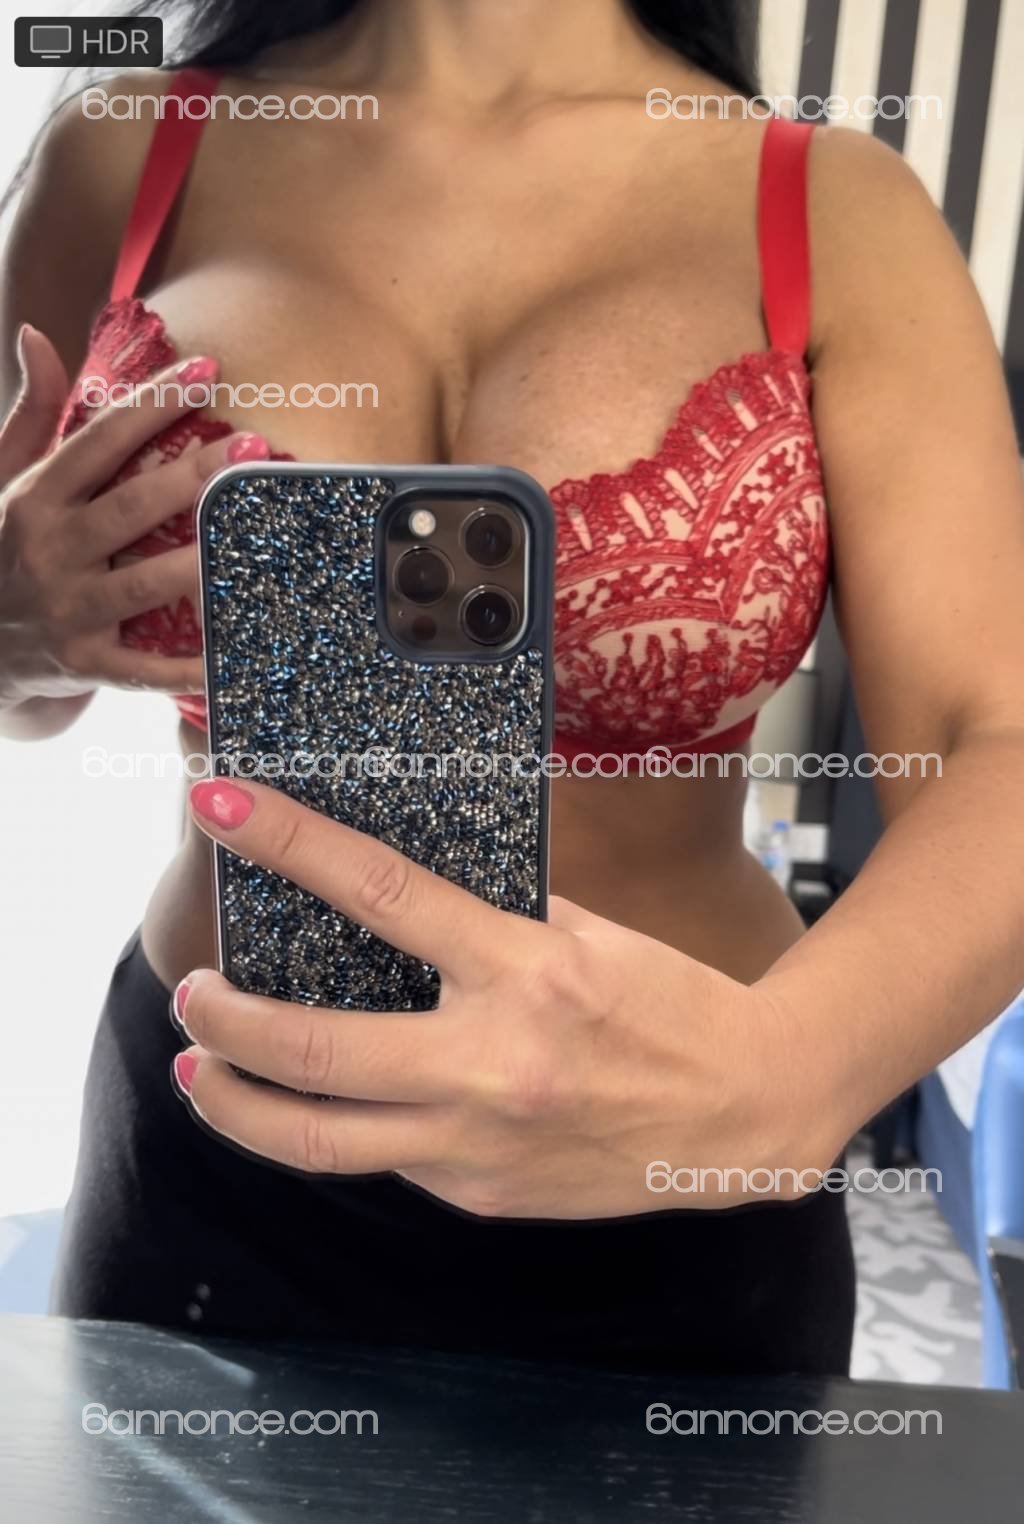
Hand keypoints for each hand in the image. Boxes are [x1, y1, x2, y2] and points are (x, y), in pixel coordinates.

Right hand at [0, 325, 267, 709]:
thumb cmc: (2, 548)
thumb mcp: (2, 479)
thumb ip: (31, 415)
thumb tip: (37, 335)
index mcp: (34, 499)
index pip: (99, 441)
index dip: (153, 404)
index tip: (207, 369)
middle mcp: (49, 552)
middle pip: (132, 508)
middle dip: (192, 475)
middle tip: (250, 446)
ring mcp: (67, 611)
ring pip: (146, 584)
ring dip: (202, 561)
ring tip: (253, 535)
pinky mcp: (84, 663)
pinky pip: (144, 667)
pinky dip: (188, 668)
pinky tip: (233, 656)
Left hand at [171, 778, 849, 1218]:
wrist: (747, 1113)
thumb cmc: (671, 1004)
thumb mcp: (587, 935)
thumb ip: (494, 919)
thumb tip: (396, 893)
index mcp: (527, 971)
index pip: (381, 893)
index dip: (289, 844)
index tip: (221, 808)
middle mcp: (494, 1064)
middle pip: (316, 1051)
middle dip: (228, 1020)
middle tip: (193, 992)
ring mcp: (481, 1143)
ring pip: (320, 1140)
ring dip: (238, 1103)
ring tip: (201, 1067)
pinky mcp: (480, 1195)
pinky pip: (385, 1158)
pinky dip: (339, 1124)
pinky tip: (328, 1100)